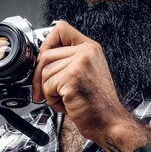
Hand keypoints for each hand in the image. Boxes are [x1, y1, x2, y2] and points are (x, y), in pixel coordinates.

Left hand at [32, 21, 126, 142]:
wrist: (109, 122)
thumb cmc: (98, 104)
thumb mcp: (86, 74)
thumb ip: (68, 61)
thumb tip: (41, 58)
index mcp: (90, 48)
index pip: (61, 29)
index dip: (47, 43)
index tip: (44, 59)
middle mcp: (86, 52)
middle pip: (45, 55)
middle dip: (40, 77)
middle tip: (46, 92)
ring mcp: (79, 63)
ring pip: (45, 72)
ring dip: (49, 91)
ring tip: (65, 99)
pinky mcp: (72, 78)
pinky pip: (47, 86)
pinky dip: (52, 100)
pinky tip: (67, 104)